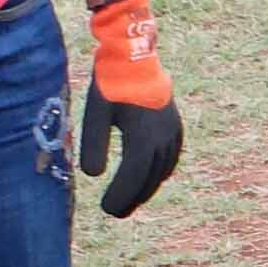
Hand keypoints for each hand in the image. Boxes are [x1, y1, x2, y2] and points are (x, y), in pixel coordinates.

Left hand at [76, 0, 182, 219]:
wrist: (134, 53)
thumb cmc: (110, 83)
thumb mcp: (95, 114)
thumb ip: (93, 145)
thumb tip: (92, 176)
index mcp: (143, 138)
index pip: (132, 177)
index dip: (120, 196)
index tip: (106, 209)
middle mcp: (163, 138)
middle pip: (148, 178)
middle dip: (132, 198)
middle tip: (115, 213)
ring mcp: (172, 131)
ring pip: (162, 170)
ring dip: (147, 188)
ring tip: (131, 200)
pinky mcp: (174, 123)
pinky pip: (171, 156)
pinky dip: (160, 172)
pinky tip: (152, 177)